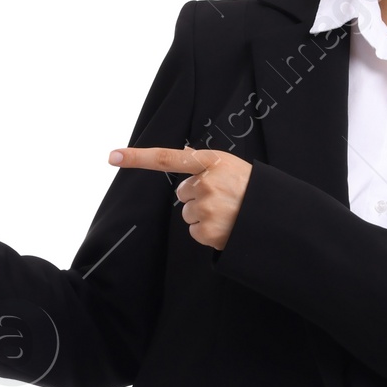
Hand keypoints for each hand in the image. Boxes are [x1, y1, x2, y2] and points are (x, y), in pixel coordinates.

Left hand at [109, 145, 251, 249]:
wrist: (274, 218)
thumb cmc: (254, 190)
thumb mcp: (233, 167)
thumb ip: (206, 163)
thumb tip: (184, 154)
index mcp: (212, 162)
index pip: (167, 157)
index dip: (137, 157)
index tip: (112, 156)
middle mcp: (206, 182)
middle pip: (183, 193)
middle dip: (198, 197)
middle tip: (223, 200)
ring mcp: (206, 207)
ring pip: (187, 213)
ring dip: (203, 216)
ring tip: (228, 214)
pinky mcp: (206, 230)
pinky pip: (194, 231)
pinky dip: (208, 233)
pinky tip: (226, 227)